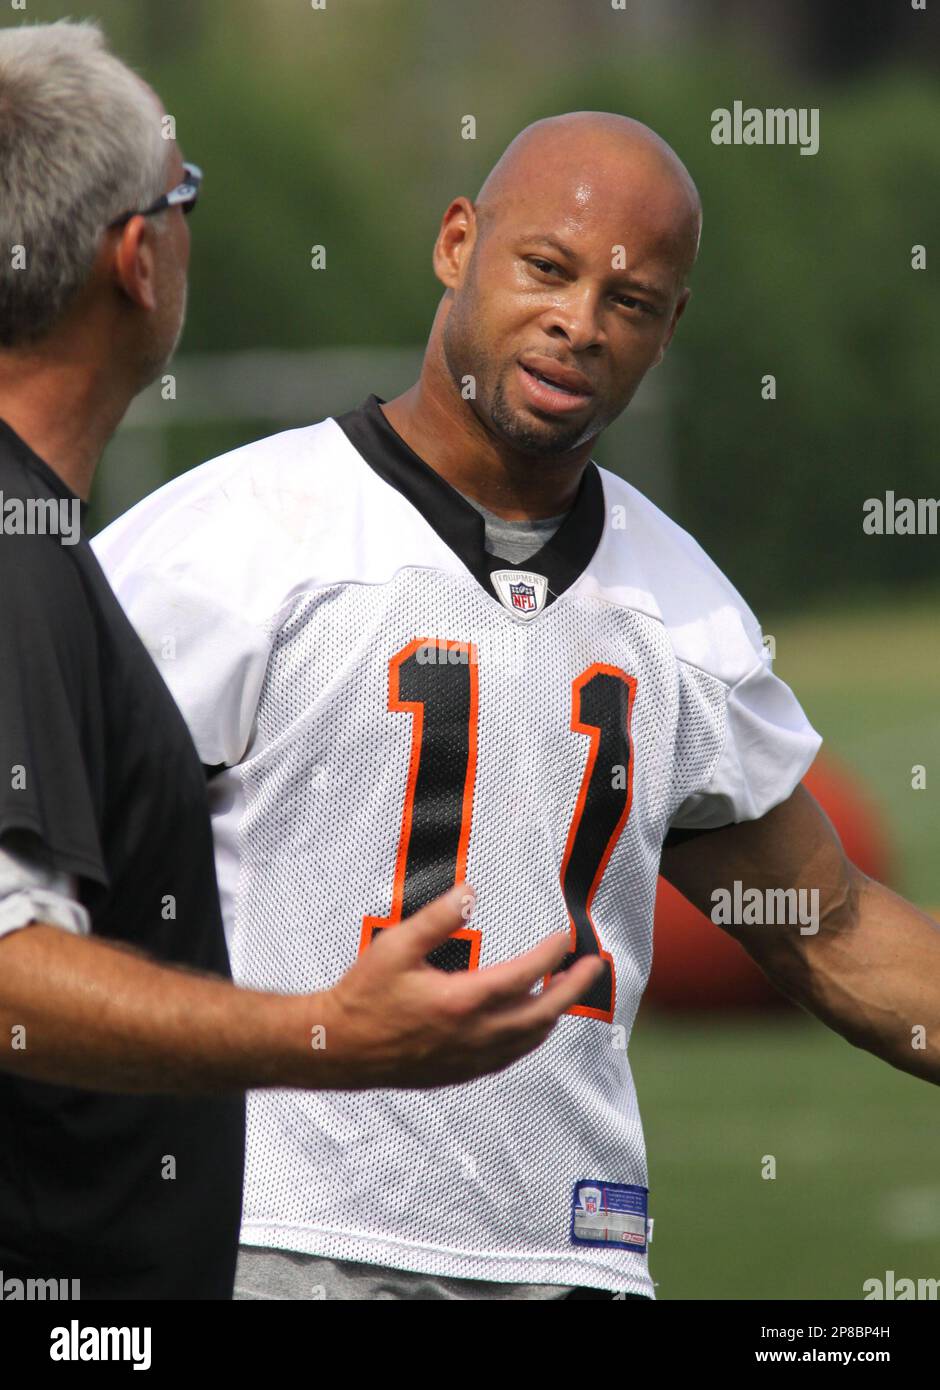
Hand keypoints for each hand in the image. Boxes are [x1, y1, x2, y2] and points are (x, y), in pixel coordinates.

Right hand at [312, 884, 601, 1087]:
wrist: (337, 1048)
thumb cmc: (363, 994)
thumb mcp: (395, 946)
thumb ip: (437, 919)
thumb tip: (471, 893)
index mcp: (461, 1002)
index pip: (524, 976)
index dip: (551, 955)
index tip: (566, 937)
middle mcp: (473, 1035)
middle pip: (541, 1013)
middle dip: (573, 988)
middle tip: (594, 967)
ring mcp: (468, 1058)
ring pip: (528, 1039)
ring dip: (554, 1014)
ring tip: (567, 992)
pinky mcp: (459, 1072)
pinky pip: (509, 1056)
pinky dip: (530, 1037)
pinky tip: (531, 1026)